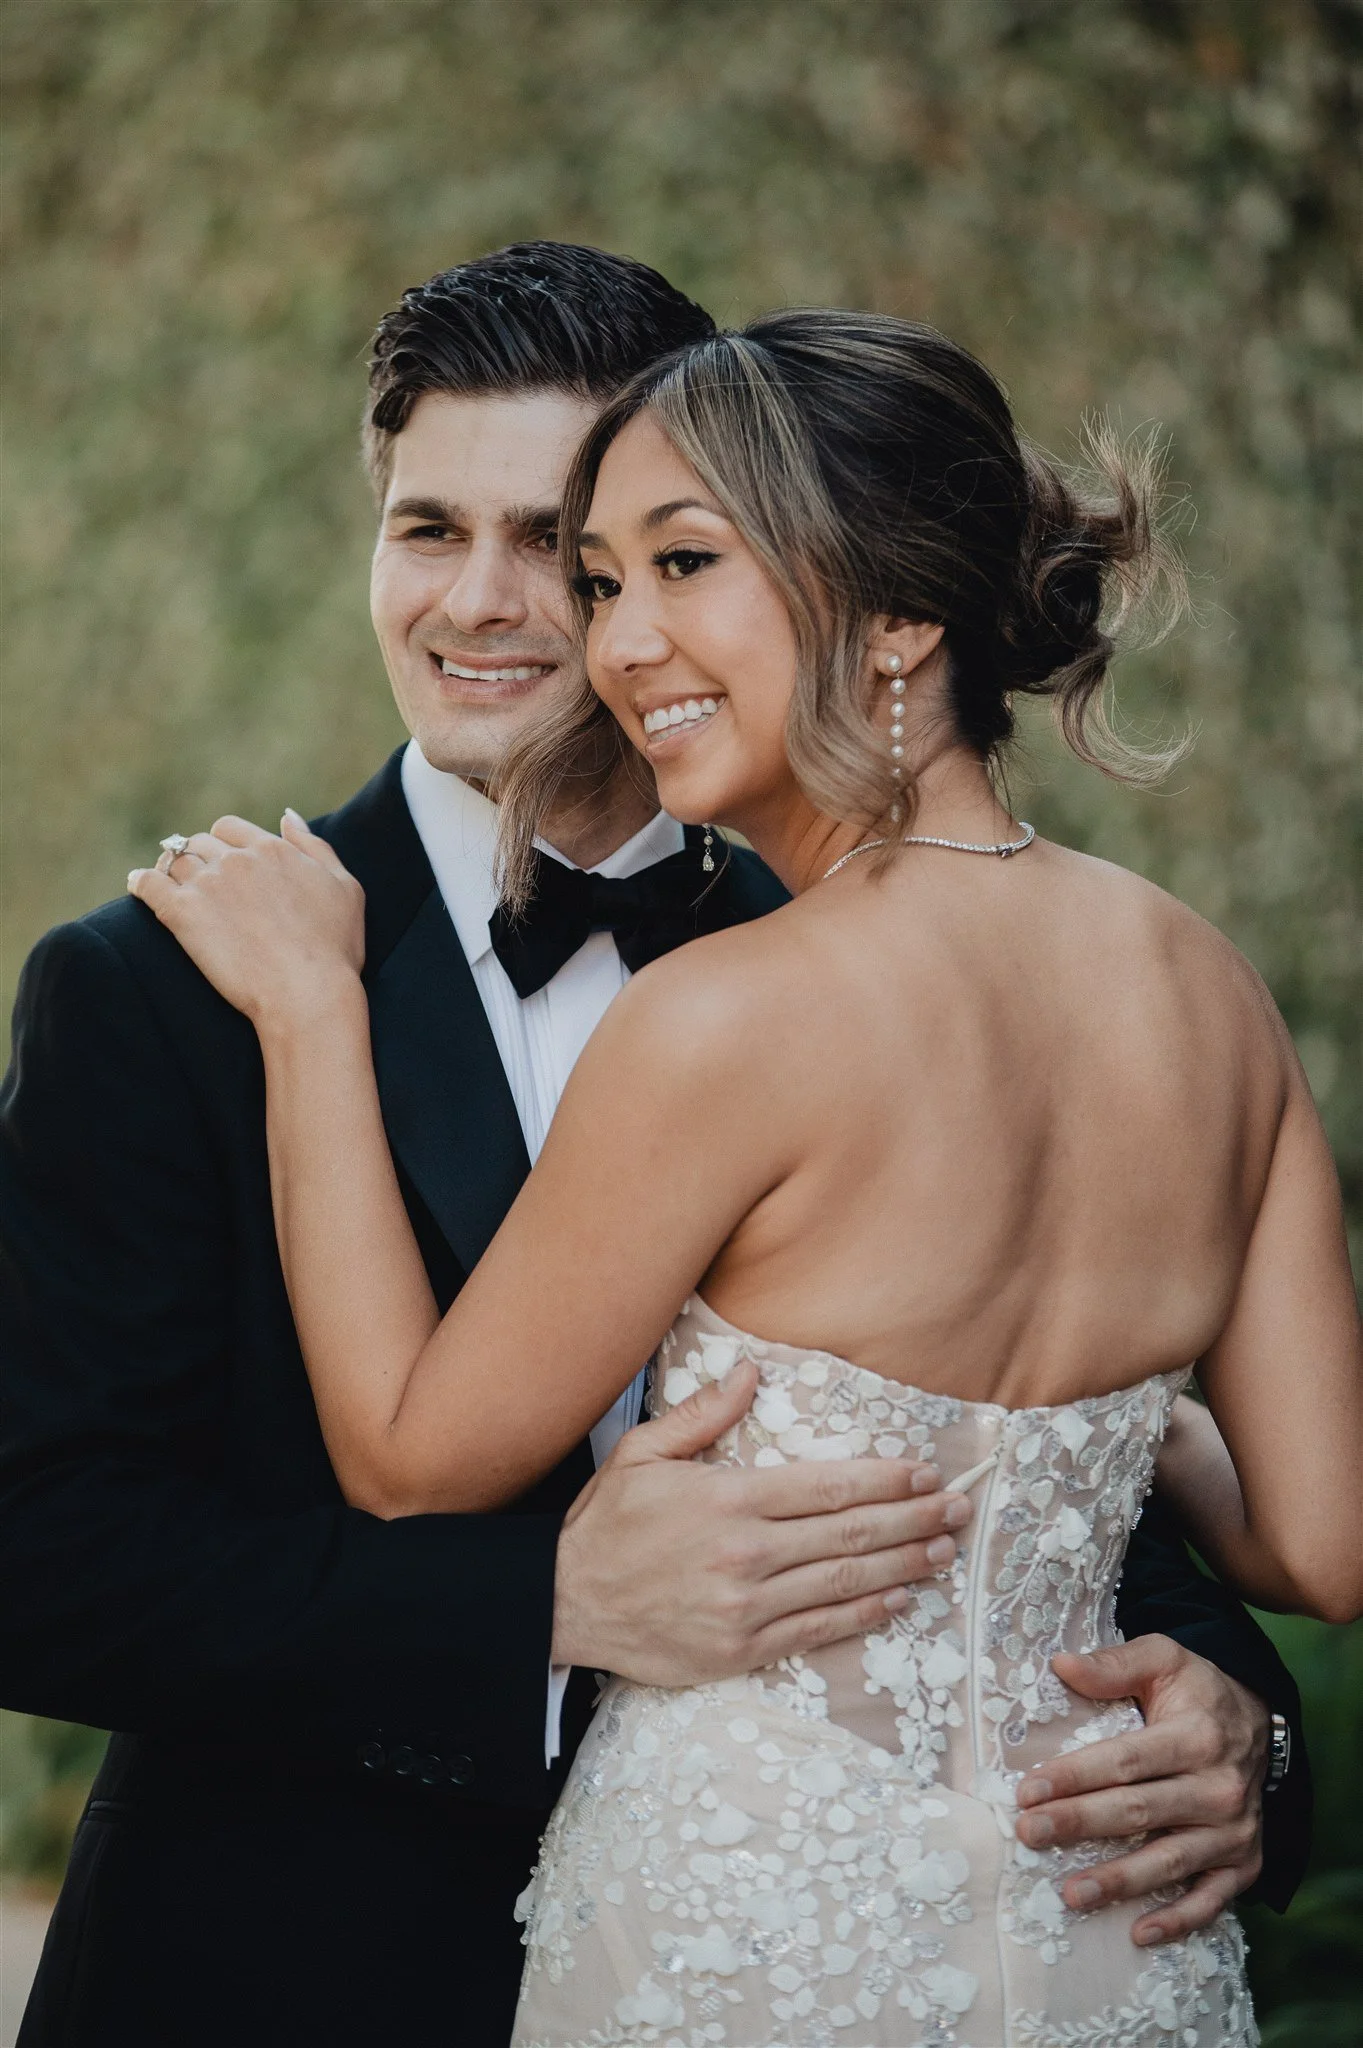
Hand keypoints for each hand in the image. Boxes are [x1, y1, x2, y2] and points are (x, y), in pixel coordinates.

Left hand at [128, 812, 364, 1029]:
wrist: (307, 992)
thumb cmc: (334, 948)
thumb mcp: (344, 887)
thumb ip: (314, 846)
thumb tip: (287, 816)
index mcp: (272, 850)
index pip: (230, 828)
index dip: (224, 844)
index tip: (225, 863)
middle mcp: (237, 860)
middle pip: (200, 842)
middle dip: (199, 857)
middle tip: (200, 882)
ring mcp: (208, 885)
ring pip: (174, 861)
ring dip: (171, 870)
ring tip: (170, 886)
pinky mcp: (182, 914)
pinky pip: (147, 884)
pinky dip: (140, 882)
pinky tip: (138, 887)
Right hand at [552, 1362, 972, 1683]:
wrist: (562, 1603)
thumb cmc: (605, 1525)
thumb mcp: (642, 1454)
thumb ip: (704, 1414)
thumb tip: (752, 1373)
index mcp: (729, 1498)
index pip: (827, 1486)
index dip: (884, 1480)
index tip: (924, 1473)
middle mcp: (746, 1553)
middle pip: (849, 1533)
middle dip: (912, 1520)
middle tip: (958, 1510)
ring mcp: (746, 1607)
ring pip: (843, 1582)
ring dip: (901, 1566)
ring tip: (942, 1553)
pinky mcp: (740, 1650)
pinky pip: (816, 1630)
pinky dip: (862, 1615)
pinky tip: (894, 1600)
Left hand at [1014, 1634, 1268, 1944]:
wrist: (1260, 1723)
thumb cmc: (1198, 1692)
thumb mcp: (1164, 1659)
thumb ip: (1115, 1663)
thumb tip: (1060, 1665)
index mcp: (1196, 1736)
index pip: (1125, 1761)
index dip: (1075, 1776)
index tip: (1028, 1790)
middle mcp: (1219, 1788)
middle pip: (1139, 1812)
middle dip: (1079, 1824)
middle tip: (1030, 1835)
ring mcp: (1234, 1832)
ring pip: (1169, 1862)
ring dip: (1118, 1881)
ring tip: (1070, 1894)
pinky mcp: (1244, 1863)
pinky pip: (1211, 1901)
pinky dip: (1178, 1920)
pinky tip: (1138, 1934)